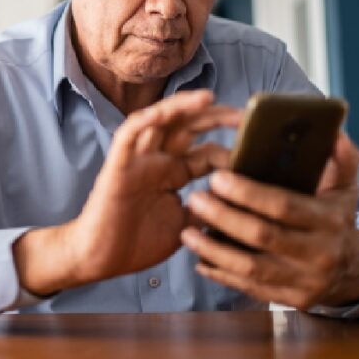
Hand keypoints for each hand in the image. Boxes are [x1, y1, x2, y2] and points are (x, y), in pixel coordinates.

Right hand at [13, 89, 239, 295]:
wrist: (100, 260)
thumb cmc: (137, 243)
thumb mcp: (185, 225)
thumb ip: (207, 208)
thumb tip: (239, 202)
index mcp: (174, 173)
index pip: (207, 151)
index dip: (231, 148)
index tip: (258, 150)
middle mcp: (158, 160)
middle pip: (188, 127)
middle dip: (216, 118)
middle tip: (244, 116)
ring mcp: (138, 160)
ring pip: (160, 121)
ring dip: (182, 107)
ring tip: (209, 99)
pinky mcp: (118, 165)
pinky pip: (128, 135)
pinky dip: (144, 120)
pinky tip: (162, 112)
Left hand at [180, 132, 358, 308]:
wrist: (352, 271)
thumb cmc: (336, 220)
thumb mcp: (345, 188)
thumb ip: (341, 159)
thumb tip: (335, 132)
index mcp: (329, 221)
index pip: (284, 206)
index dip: (248, 193)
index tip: (217, 177)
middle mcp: (319, 253)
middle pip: (262, 236)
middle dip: (224, 217)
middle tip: (195, 198)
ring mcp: (304, 281)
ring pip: (251, 267)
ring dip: (214, 250)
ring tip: (187, 232)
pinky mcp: (290, 300)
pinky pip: (250, 288)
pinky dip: (221, 274)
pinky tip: (199, 260)